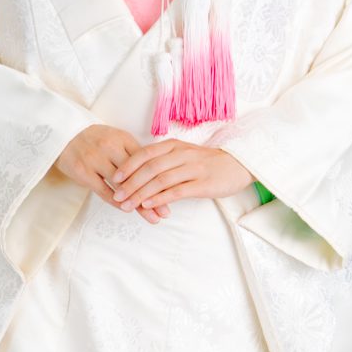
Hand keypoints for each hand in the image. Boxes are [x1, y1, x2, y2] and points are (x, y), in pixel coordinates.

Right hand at [53, 125, 170, 222]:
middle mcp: (110, 147)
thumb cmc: (95, 140)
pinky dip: (116, 201)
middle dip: (153, 195)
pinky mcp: (82, 171)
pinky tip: (127, 210)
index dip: (160, 180)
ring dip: (137, 203)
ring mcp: (95, 159)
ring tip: (151, 217)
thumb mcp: (116, 140)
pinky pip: (103, 190)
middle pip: (137, 175)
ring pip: (121, 185)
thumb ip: (133, 155)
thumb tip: (157, 174)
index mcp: (122, 138)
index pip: (146, 162)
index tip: (173, 194)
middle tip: (165, 213)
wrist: (63, 134)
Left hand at [107, 138, 254, 212]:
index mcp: (174, 146)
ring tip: (128, 205)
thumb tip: (137, 173)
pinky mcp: (203, 184)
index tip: (114, 178)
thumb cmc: (206, 163)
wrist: (238, 165)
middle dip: (130, 183)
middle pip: (150, 168)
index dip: (128, 166)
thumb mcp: (182, 155)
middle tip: (117, 196)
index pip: (145, 153)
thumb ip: (162, 161)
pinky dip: (160, 198)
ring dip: (141, 194)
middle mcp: (181, 154)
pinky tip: (149, 205)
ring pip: (161, 180)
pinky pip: (177, 191)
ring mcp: (193, 168)